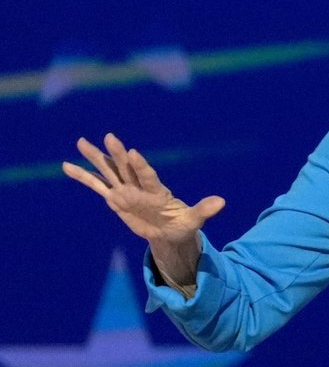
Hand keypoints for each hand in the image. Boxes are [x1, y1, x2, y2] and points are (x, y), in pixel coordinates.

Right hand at [63, 133, 224, 282]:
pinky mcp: (115, 198)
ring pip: (109, 171)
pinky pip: (96, 186)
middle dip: (118, 154)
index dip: (141, 166)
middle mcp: (139, 187)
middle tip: (109, 137)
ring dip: (95, 158)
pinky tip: (66, 166)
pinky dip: (82, 177)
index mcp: (157, 191)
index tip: (134, 153)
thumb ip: (204, 210)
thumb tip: (222, 202)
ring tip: (81, 141)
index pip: (148, 176)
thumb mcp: (194, 220)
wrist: (169, 232)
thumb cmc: (182, 225)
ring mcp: (126, 191)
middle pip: (127, 168)